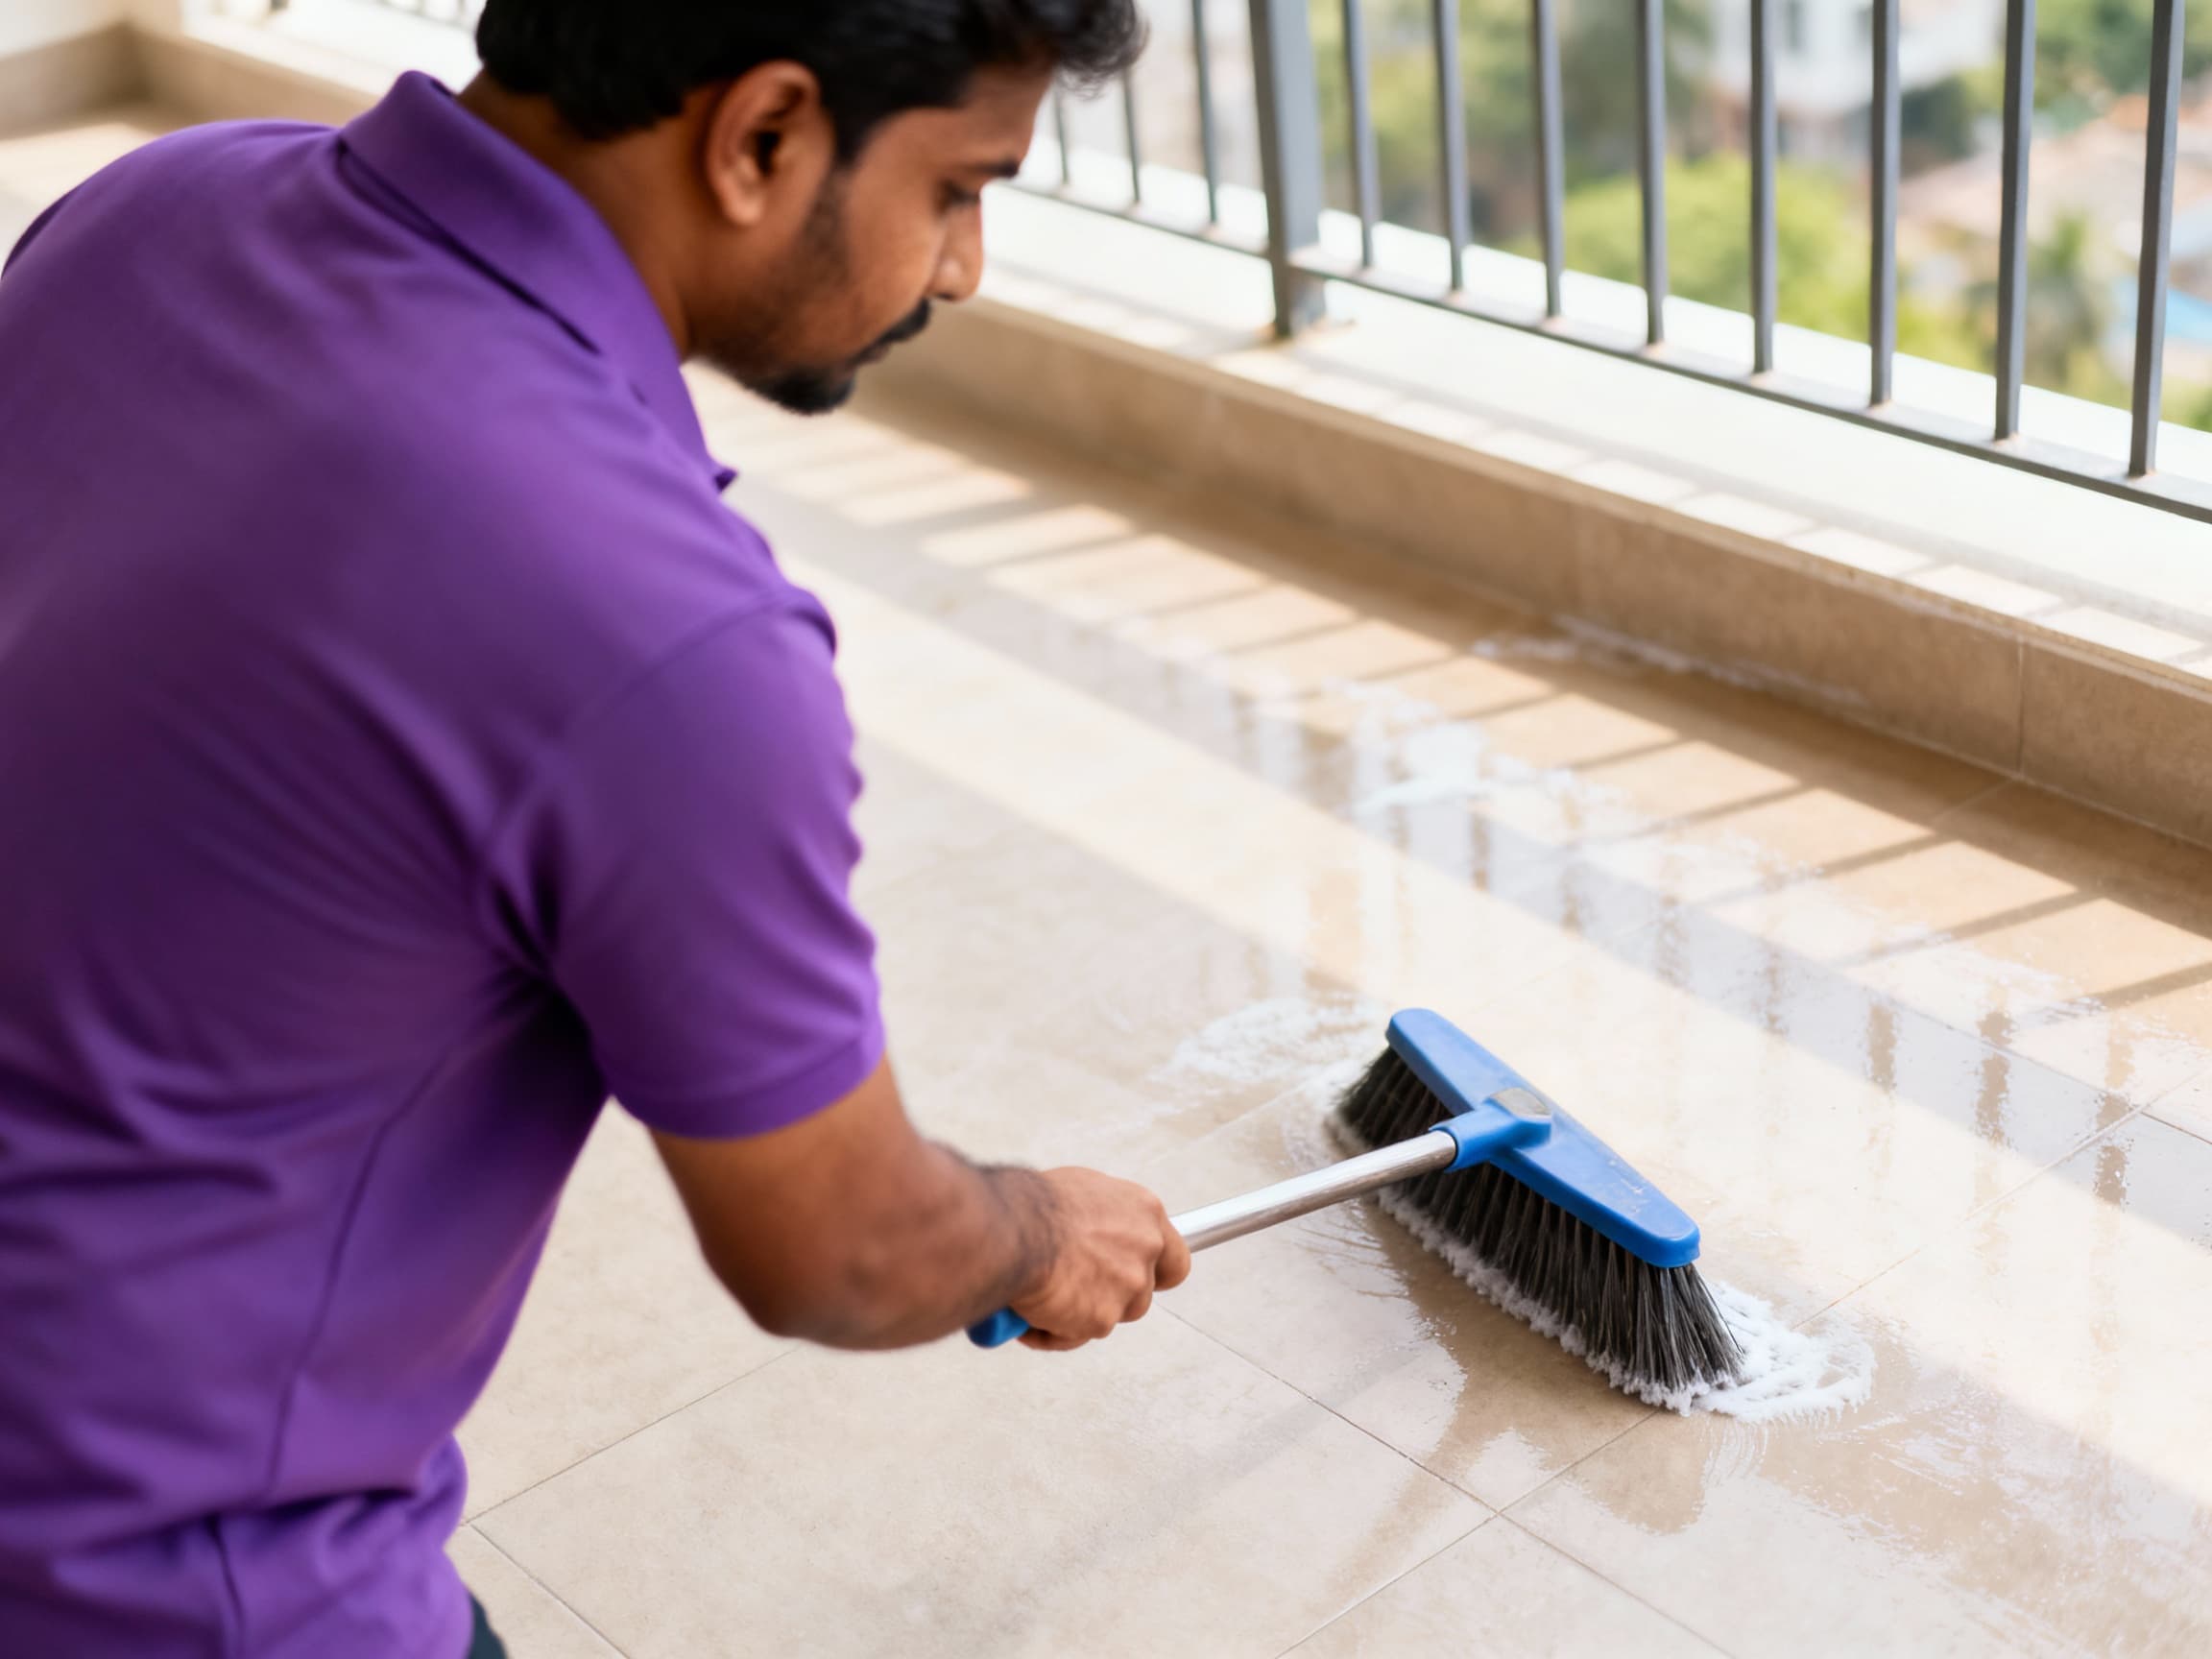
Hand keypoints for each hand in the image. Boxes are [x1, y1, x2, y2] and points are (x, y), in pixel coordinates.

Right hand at [1012, 1168, 1191, 1351]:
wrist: (1010, 1230)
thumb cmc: (1034, 1205)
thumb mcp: (1082, 1195)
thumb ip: (1103, 1221)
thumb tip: (1092, 1233)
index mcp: (1144, 1212)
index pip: (1174, 1257)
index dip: (1156, 1272)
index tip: (1141, 1278)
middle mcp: (1145, 1249)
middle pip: (1141, 1293)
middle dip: (1110, 1298)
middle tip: (1075, 1291)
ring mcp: (1128, 1287)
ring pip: (1108, 1316)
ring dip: (1077, 1315)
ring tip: (1038, 1298)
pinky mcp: (1102, 1319)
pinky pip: (1073, 1335)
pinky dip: (1048, 1331)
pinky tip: (1024, 1313)